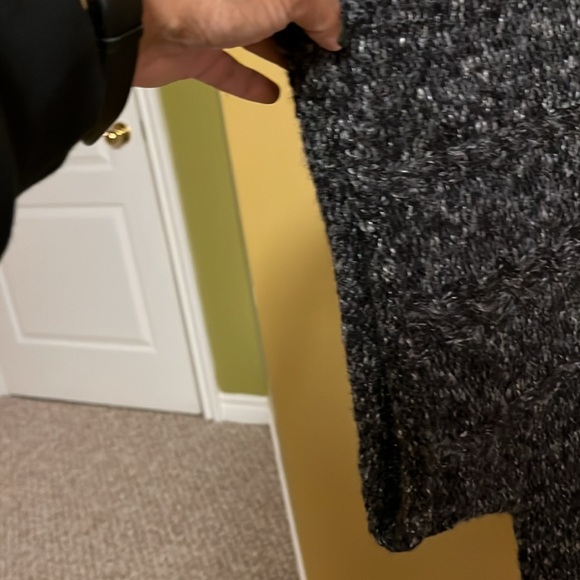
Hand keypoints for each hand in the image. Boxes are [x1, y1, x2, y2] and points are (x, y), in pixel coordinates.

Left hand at [133, 0, 341, 102]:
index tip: (336, 30)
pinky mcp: (194, 53)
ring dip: (280, 53)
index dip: (318, 7)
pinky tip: (271, 94)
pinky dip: (249, 83)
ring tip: (305, 69)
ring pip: (254, 36)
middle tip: (323, 50)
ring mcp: (211, 20)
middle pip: (275, 9)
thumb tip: (333, 31)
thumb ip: (316, 7)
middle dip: (300, 28)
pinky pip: (228, 69)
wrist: (140, 26)